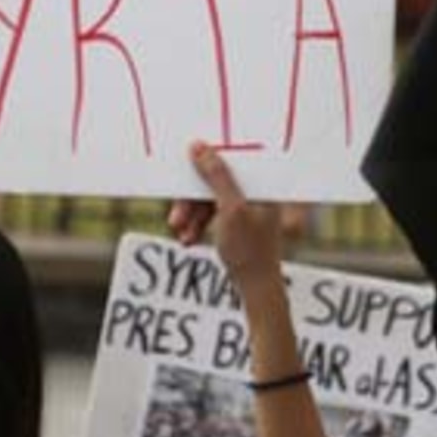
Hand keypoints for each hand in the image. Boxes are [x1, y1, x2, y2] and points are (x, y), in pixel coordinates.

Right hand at [167, 142, 281, 283]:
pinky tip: (188, 239)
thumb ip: (216, 176)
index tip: (181, 168)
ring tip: (181, 233)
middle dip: (192, 200)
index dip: (203, 160)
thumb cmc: (250, 250)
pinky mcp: (238, 219)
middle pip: (214, 180)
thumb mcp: (230, 209)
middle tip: (175, 218)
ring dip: (192, 214)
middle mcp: (256, 188)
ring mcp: (247, 204)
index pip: (228, 158)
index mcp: (261, 181)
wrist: (258, 289)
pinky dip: (198, 223)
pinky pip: (212, 212)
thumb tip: (199, 147)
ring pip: (209, 198)